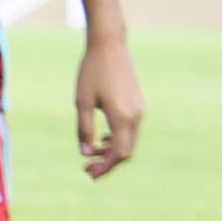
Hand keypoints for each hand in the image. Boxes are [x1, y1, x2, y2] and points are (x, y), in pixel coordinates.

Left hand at [73, 31, 144, 177]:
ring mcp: (140, 110)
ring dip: (113, 151)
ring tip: (93, 155)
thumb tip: (86, 153)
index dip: (105, 167)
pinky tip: (103, 139)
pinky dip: (118, 139)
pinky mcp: (138, 104)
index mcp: (122, 117)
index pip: (118, 153)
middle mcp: (136, 116)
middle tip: (88, 169)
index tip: (89, 173)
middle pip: (126, 151)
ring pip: (130, 141)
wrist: (109, 47)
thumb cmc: (91, 73)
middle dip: (108, 163)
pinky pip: (131, 129)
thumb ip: (84, 129)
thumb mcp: (82, 102)